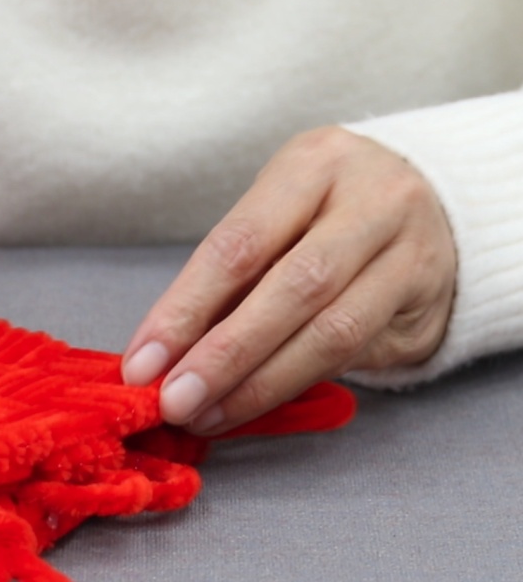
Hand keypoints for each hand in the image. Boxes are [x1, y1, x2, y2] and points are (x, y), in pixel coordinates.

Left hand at [122, 126, 456, 433]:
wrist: (438, 209)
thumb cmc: (324, 219)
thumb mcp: (276, 222)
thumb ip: (226, 283)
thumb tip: (158, 357)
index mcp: (313, 165)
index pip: (238, 245)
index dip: (184, 311)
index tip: (141, 364)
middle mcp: (371, 199)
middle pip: (292, 288)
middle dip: (223, 355)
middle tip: (174, 401)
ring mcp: (411, 248)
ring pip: (331, 332)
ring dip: (258, 384)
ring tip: (206, 416)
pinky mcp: (431, 299)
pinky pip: (357, 354)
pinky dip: (294, 386)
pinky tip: (250, 406)